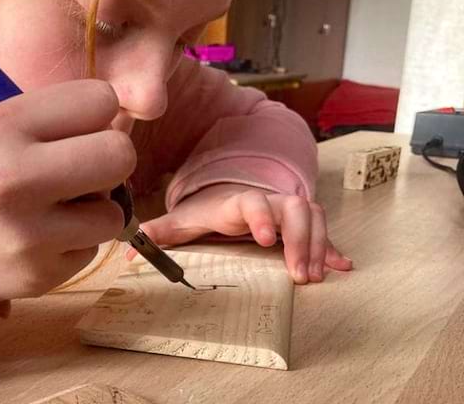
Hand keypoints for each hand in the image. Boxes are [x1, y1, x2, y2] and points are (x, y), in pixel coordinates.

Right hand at [0, 80, 135, 301]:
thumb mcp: (5, 124)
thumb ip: (64, 116)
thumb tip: (125, 124)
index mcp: (3, 128)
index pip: (101, 100)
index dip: (98, 114)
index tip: (81, 128)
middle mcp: (12, 180)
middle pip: (120, 154)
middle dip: (112, 159)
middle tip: (87, 168)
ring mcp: (27, 234)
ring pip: (115, 212)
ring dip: (97, 209)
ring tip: (62, 208)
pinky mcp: (41, 275)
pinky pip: (95, 248)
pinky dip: (79, 240)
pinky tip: (48, 236)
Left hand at [131, 183, 351, 283]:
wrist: (230, 195)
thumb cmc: (208, 212)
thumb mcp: (185, 221)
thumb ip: (160, 233)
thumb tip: (128, 250)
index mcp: (237, 203)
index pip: (252, 201)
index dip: (261, 215)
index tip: (265, 239)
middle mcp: (268, 202)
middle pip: (293, 208)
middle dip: (299, 239)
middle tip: (299, 274)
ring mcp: (287, 210)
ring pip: (313, 215)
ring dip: (318, 244)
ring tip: (315, 276)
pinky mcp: (301, 223)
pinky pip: (324, 229)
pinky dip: (333, 247)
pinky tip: (343, 266)